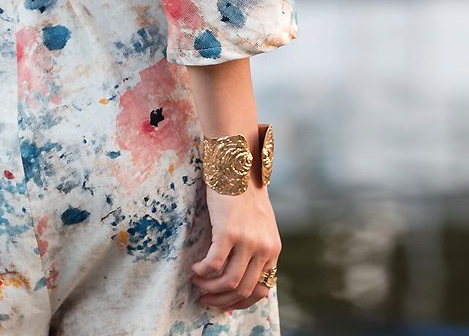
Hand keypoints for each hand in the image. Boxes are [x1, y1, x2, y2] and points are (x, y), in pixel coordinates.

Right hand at [190, 178, 280, 311]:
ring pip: (228, 281)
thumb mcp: (259, 225)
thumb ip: (255, 247)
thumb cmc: (244, 194)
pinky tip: (195, 268)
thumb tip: (238, 272)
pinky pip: (214, 264)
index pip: (262, 290)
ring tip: (196, 282)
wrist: (238, 167)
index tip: (224, 302)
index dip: (241, 301)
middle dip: (221, 299)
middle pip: (243, 289)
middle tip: (204, 298)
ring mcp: (247, 241)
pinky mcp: (228, 232)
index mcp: (273, 249)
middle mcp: (263, 249)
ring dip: (209, 288)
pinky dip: (202, 272)